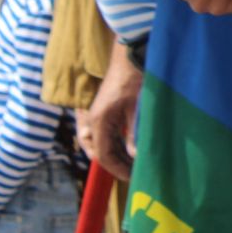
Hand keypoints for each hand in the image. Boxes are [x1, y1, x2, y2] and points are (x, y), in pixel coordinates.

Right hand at [85, 49, 142, 180]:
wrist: (129, 54)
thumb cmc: (133, 77)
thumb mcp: (137, 108)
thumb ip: (134, 133)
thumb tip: (135, 156)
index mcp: (99, 121)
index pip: (103, 155)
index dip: (117, 169)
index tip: (131, 177)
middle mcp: (94, 121)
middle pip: (100, 152)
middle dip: (116, 165)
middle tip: (134, 174)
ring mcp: (98, 116)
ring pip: (102, 145)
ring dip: (116, 156)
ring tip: (134, 166)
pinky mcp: (105, 111)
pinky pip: (106, 135)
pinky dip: (117, 145)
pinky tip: (130, 151)